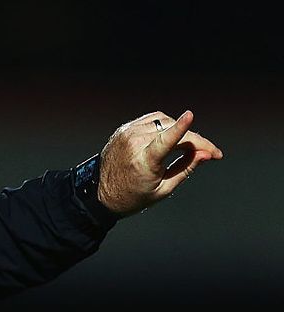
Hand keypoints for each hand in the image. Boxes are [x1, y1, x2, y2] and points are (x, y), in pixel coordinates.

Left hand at [98, 110, 222, 216]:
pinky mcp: (125, 129)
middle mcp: (134, 143)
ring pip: (163, 121)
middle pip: (172, 131)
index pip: (164, 141)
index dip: (180, 128)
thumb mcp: (163, 189)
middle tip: (210, 153)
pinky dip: (165, 126)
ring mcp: (127, 133)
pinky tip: (171, 137)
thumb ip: (185, 169)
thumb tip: (205, 154)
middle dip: (195, 140)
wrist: (102, 192)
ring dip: (180, 131)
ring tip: (189, 147)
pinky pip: (151, 120)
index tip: (190, 116)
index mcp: (143, 161)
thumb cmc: (133, 195)